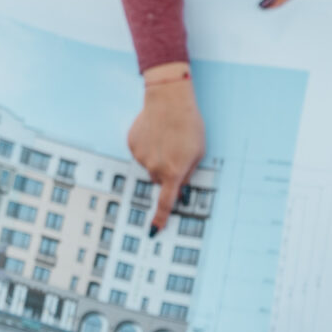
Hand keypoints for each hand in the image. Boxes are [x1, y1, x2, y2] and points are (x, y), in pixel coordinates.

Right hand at [129, 67, 205, 230]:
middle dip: (167, 171)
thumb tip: (179, 185)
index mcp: (174, 172)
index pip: (165, 202)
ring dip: (158, 156)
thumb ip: (188, 172)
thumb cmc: (189, 124)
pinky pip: (141, 152)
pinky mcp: (132, 144)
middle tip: (176, 150)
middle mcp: (155, 168)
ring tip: (166, 136)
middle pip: (159, 179)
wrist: (168, 99)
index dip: (160, 218)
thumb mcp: (198, 152)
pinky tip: (155, 131)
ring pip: (150, 165)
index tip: (154, 231)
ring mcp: (141, 157)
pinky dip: (148, 145)